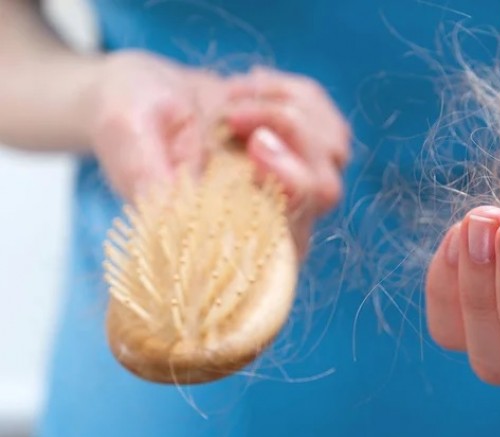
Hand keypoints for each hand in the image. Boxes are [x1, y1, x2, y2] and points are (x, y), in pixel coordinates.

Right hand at [88, 53, 349, 254]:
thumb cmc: (127, 118)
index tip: (255, 147)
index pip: (287, 242)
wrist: (142, 92)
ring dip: (284, 110)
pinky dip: (292, 93)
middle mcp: (269, 217)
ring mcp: (295, 182)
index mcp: (226, 236)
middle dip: (290, 139)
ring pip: (332, 152)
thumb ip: (146, 175)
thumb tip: (175, 212)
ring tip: (229, 100)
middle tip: (234, 114)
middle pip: (324, 192)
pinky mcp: (307, 148)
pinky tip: (248, 89)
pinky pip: (329, 120)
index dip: (289, 196)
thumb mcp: (124, 136)